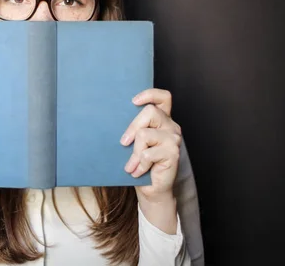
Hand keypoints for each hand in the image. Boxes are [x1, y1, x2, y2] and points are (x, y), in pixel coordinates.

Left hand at [120, 88, 181, 202]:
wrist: (151, 189)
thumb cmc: (140, 164)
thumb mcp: (134, 142)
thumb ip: (133, 129)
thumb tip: (110, 118)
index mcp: (162, 119)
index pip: (163, 97)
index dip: (150, 94)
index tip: (134, 101)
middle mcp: (170, 126)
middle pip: (150, 112)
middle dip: (132, 127)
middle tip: (123, 143)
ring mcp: (173, 139)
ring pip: (145, 134)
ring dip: (134, 153)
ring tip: (132, 165)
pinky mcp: (173, 153)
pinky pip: (148, 153)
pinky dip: (139, 164)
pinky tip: (138, 172)